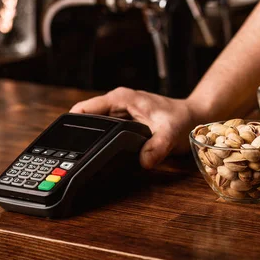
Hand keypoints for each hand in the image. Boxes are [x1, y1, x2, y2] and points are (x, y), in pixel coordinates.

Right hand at [70, 88, 199, 167]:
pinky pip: (105, 135)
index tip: (65, 143)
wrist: (194, 118)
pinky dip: (101, 145)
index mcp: (121, 99)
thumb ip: (157, 146)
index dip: (71, 124)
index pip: (84, 109)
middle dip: (78, 138)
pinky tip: (101, 158)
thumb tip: (143, 161)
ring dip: (89, 142)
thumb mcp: (171, 132)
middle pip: (85, 121)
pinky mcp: (123, 125)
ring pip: (94, 129)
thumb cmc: (183, 118)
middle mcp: (117, 105)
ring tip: (84, 160)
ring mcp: (119, 115)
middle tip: (74, 159)